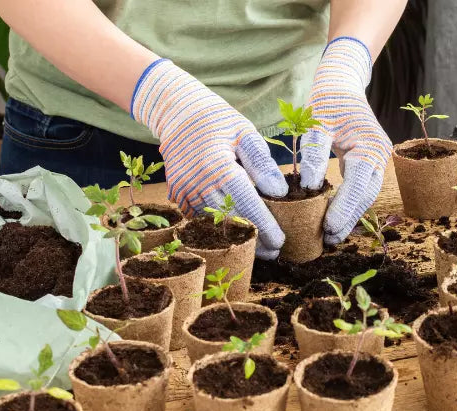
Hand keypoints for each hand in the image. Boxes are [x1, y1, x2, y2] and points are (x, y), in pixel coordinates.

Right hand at [132, 59, 287, 258]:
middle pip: (230, 220)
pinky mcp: (177, 194)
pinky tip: (235, 233)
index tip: (280, 241)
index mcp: (217, 166)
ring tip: (258, 247)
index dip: (264, 225)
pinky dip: (218, 226)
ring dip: (236, 236)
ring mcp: (184, 190)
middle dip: (253, 239)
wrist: (177, 112)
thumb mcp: (244, 132)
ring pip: (213, 223)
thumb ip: (262, 163)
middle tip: (273, 252)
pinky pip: (200, 217)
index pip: (246, 203)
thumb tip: (279, 192)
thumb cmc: (217, 120)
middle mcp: (197, 182)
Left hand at [300, 37, 392, 244]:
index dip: (344, 208)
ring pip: (366, 194)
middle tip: (329, 240)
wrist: (342, 83)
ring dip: (350, 215)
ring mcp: (378, 159)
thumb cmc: (328, 99)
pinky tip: (335, 219)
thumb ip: (313, 153)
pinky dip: (350, 204)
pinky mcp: (370, 162)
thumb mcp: (316, 121)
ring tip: (331, 236)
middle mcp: (380, 155)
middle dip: (349, 218)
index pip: (359, 184)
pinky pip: (362, 188)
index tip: (328, 227)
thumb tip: (309, 187)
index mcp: (370, 145)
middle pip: (367, 195)